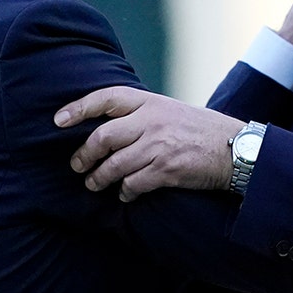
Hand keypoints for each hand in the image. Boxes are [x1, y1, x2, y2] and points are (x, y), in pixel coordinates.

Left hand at [55, 87, 244, 201]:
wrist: (234, 148)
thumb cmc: (199, 129)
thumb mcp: (169, 110)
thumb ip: (140, 113)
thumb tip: (105, 125)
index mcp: (150, 102)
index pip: (106, 98)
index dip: (78, 108)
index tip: (58, 120)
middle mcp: (151, 121)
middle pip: (102, 137)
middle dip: (83, 155)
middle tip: (76, 165)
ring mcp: (158, 146)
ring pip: (113, 165)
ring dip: (98, 179)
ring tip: (93, 184)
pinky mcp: (166, 170)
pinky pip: (132, 185)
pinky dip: (123, 192)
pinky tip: (124, 194)